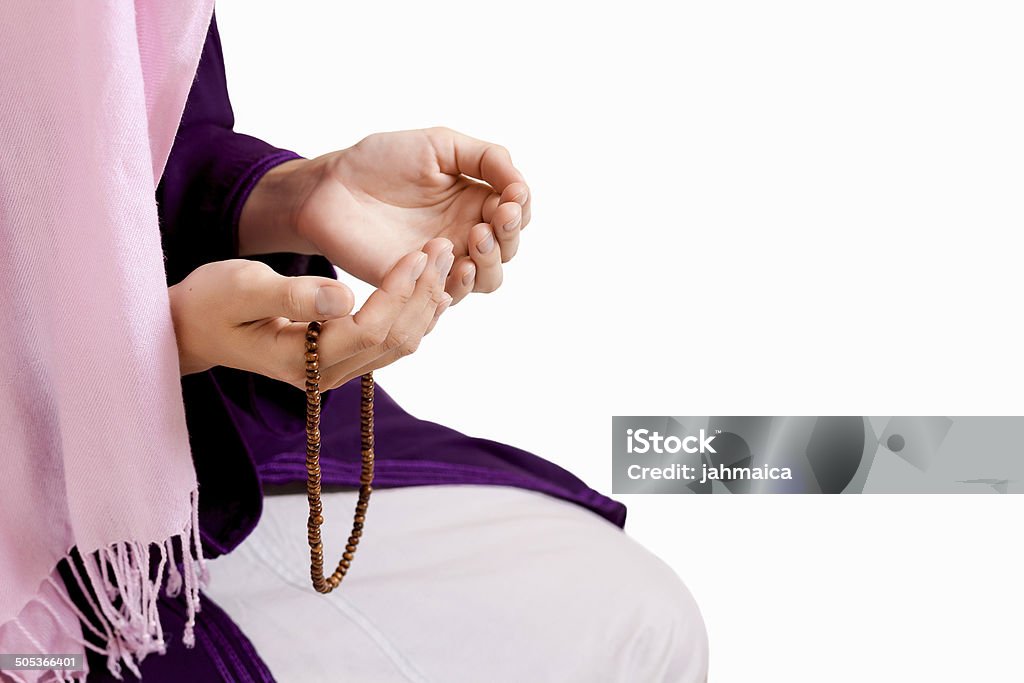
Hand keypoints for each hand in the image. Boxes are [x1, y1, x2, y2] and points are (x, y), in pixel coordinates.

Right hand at [170, 238, 454, 388]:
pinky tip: (430, 283)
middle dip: (424, 294)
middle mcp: (326, 375)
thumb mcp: (242, 288)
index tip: (419, 253)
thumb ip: (291, 294)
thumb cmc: (211, 301)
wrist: (192, 327)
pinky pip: (389, 340)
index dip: (400, 291)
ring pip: (399, 344)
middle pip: (395, 341)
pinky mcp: (341, 359)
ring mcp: (336, 371)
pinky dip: (414, 312)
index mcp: (303, 360)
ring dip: (426, 302)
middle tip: (446, 248)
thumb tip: (343, 297)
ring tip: (446, 258)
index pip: (370, 330)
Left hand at [239, 128, 530, 304]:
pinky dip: (461, 283)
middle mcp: (466, 233)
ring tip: (477, 238)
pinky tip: (458, 265)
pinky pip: (451, 296)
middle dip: (509, 234)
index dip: (519, 207)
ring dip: (491, 261)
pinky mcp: (419, 284)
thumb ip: (486, 158)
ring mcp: (444, 262)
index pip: (516, 212)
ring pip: (489, 278)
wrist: (331, 188)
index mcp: (476, 199)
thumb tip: (520, 184)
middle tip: (496, 218)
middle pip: (508, 248)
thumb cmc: (380, 161)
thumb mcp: (439, 144)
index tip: (511, 196)